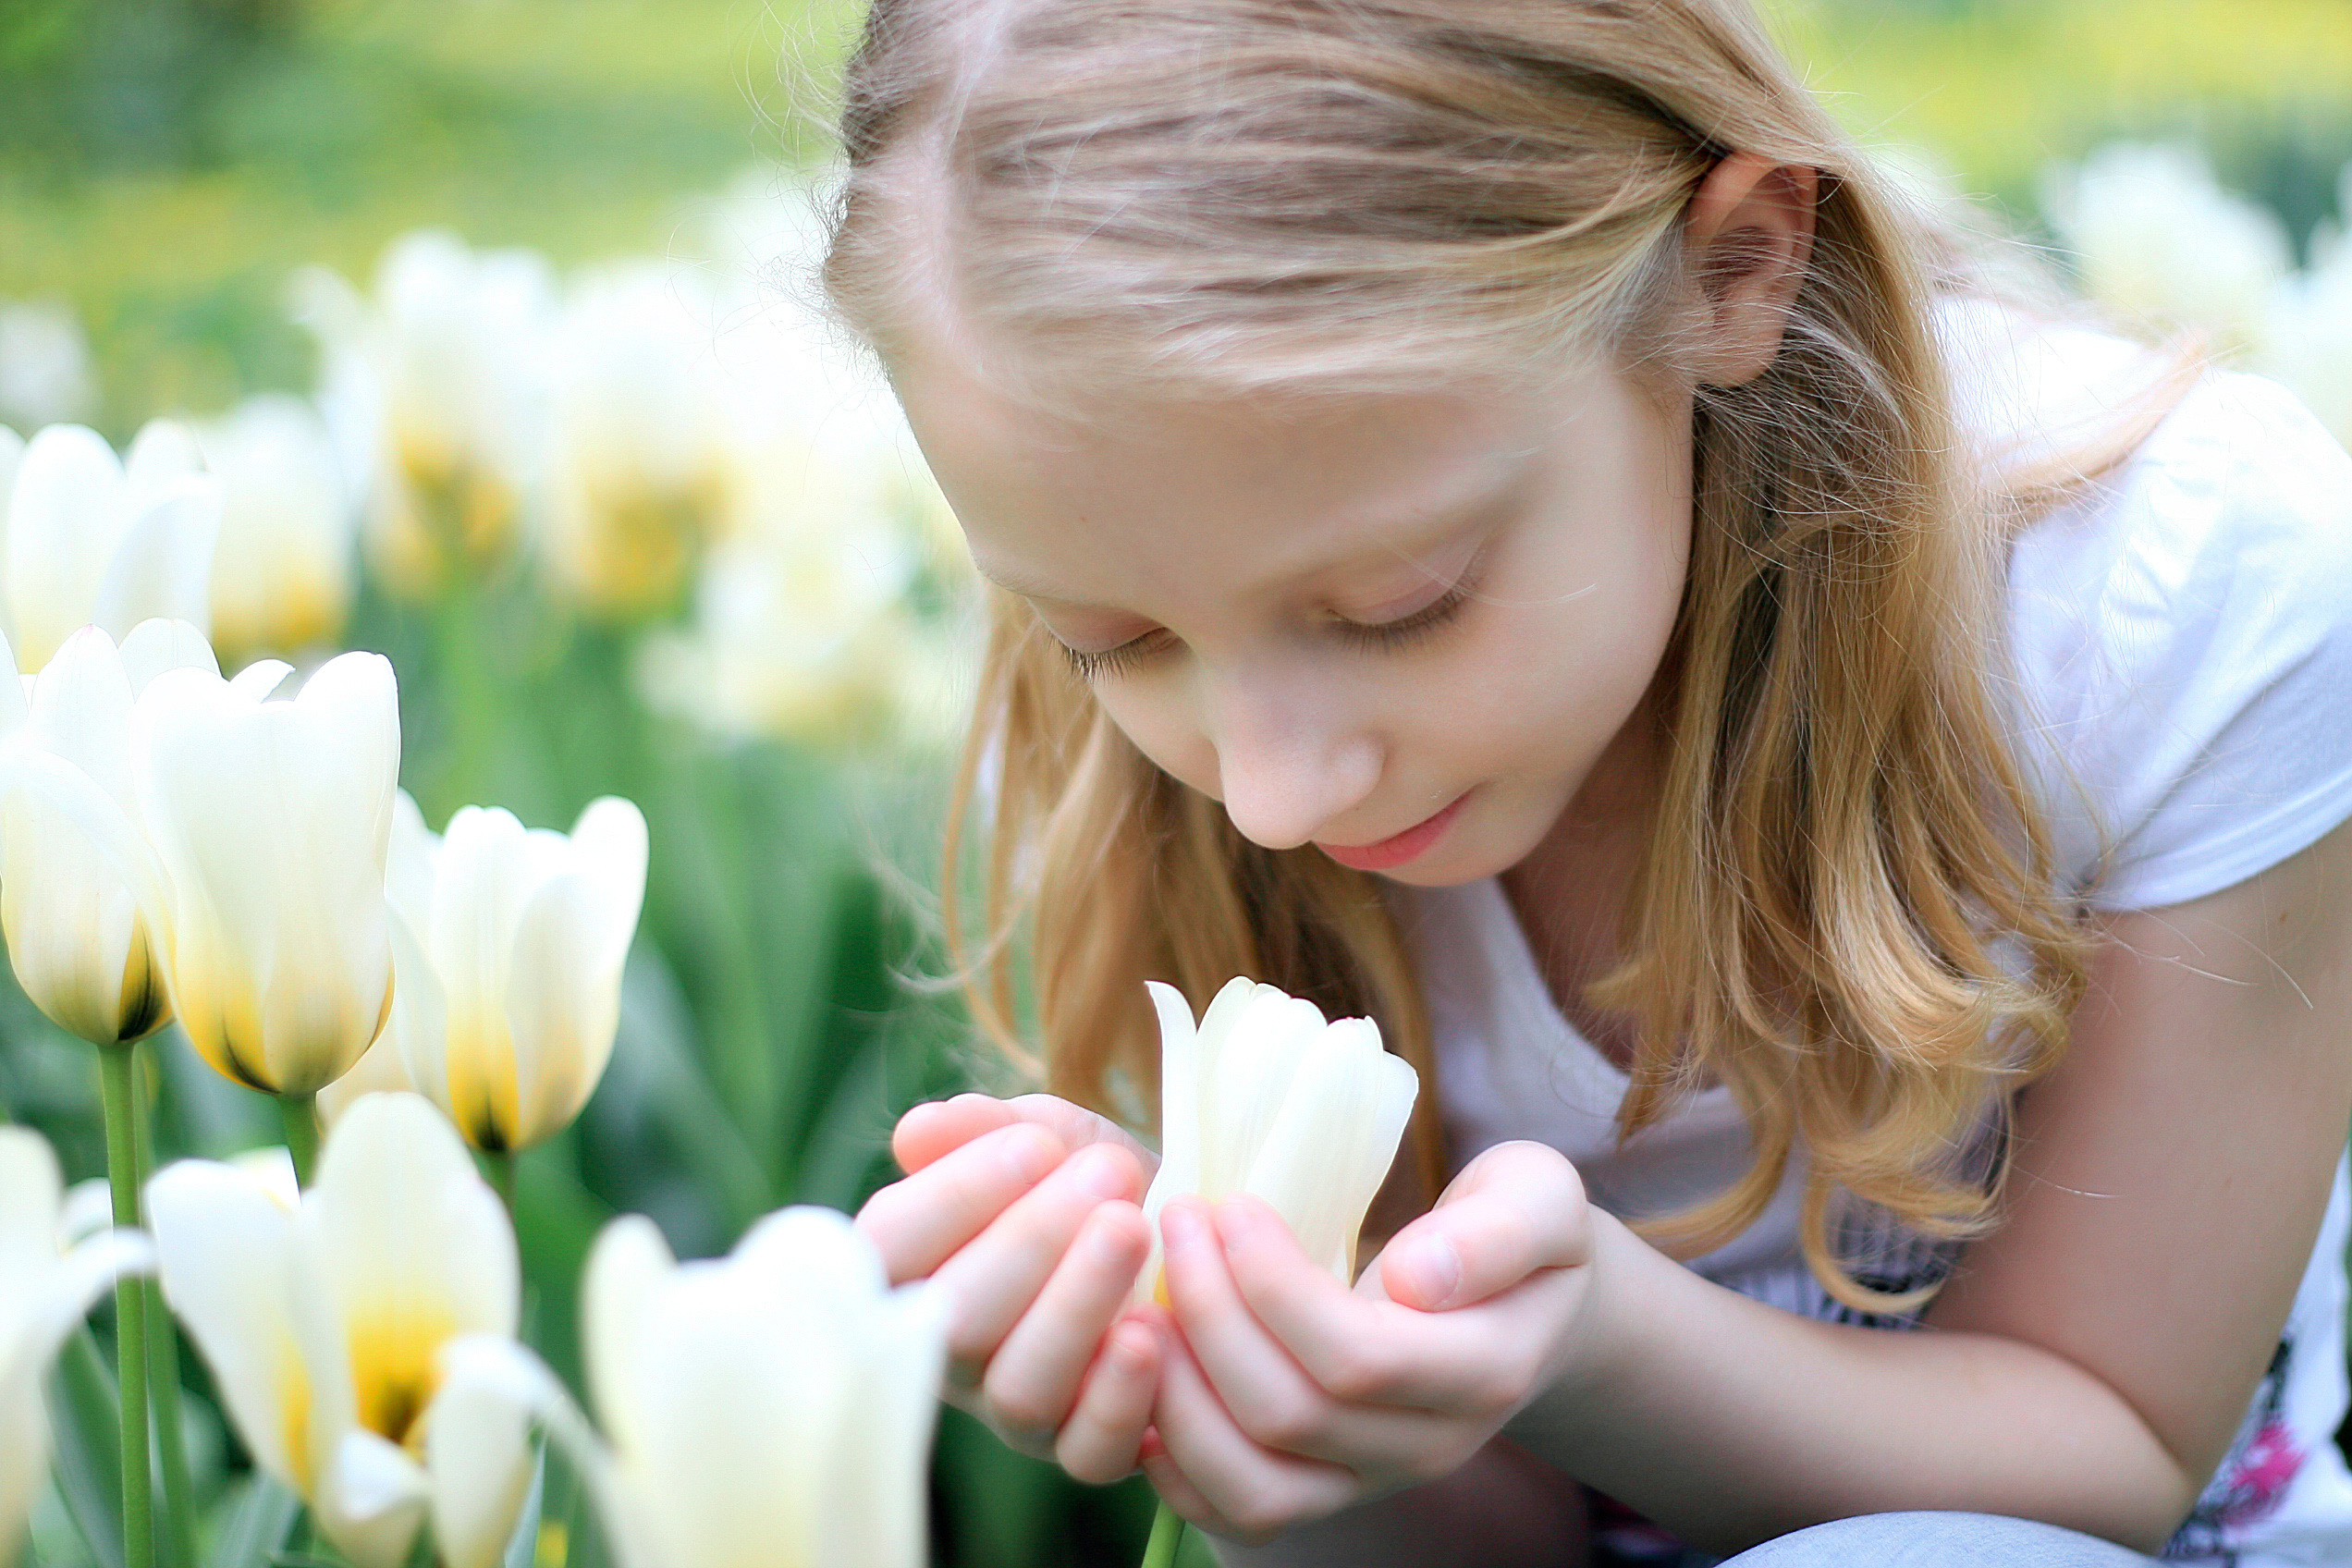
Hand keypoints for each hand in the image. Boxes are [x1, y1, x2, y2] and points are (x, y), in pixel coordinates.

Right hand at [855, 1093, 1167, 1481]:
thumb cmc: (1075, 1175)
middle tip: (1107, 1175)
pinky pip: (1087, 1453)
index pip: (889, 1247)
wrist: (1160, 1217)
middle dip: (1035, 1240)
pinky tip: (1151, 1331)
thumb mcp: (1034, 1132)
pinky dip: (1119, 1398)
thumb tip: (919, 1133)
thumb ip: (977, 1127)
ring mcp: (1011, 1409)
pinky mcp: (1082, 1447)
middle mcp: (946, 1351)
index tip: (1036, 1144)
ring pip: (1022, 1388)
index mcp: (908, 1270)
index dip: (955, 1196)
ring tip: (1133, 1228)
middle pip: (958, 1321)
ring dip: (1080, 1305)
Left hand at [1143, 1140, 1594, 1543]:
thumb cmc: (1512, 1231)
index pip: (1359, 1358)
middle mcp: (1427, 1448)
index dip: (1275, 1286)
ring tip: (1148, 1300)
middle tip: (1177, 1220)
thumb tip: (1417, 1278)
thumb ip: (1498, 1233)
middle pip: (1291, 1416)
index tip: (1231, 1203)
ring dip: (1177, 1394)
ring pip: (1253, 1485)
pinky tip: (1150, 1375)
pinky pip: (1235, 1513)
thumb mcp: (1537, 1200)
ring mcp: (1370, 1481)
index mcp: (1484, 1372)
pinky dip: (1174, 1459)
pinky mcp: (1322, 1492)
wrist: (1520, 1306)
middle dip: (1211, 1313)